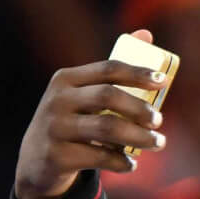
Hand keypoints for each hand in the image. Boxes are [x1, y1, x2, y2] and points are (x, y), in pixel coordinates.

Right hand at [14, 34, 167, 198]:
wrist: (36, 163)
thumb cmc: (72, 123)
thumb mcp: (84, 94)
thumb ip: (113, 71)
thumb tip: (146, 33)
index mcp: (66, 79)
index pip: (107, 69)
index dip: (138, 73)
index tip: (163, 81)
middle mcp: (57, 99)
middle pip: (108, 96)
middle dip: (140, 108)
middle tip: (159, 120)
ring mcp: (55, 127)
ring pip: (107, 128)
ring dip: (140, 137)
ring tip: (158, 143)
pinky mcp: (57, 155)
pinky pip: (100, 157)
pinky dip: (123, 162)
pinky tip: (131, 165)